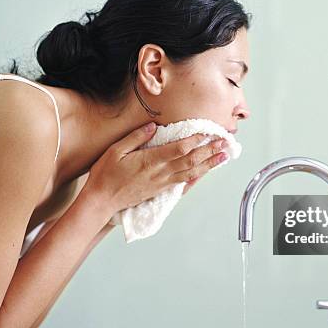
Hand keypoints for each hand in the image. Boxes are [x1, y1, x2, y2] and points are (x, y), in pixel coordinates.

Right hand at [81, 123, 227, 213]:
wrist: (101, 201)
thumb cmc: (106, 175)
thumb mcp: (116, 150)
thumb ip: (135, 137)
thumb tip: (152, 126)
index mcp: (150, 161)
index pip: (180, 148)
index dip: (196, 140)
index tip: (209, 132)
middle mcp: (160, 173)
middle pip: (191, 160)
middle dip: (210, 151)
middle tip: (225, 143)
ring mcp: (162, 183)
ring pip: (191, 172)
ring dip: (209, 164)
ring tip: (223, 157)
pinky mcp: (161, 190)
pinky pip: (183, 183)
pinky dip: (196, 177)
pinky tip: (205, 173)